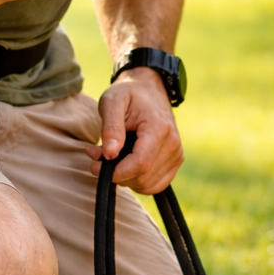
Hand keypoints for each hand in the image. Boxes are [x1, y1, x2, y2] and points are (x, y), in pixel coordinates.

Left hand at [86, 68, 182, 192]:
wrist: (149, 89)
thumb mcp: (112, 102)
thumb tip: (109, 154)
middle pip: (143, 177)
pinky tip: (126, 165)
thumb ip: (111, 128)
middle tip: (98, 157)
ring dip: (126, 179)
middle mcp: (173, 144)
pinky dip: (137, 181)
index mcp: (159, 128)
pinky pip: (155, 185)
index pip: (140, 164)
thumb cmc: (129, 94)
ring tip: (112, 158)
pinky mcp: (175, 161)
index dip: (117, 172)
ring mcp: (177, 154)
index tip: (96, 166)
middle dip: (117, 174)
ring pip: (148, 185)